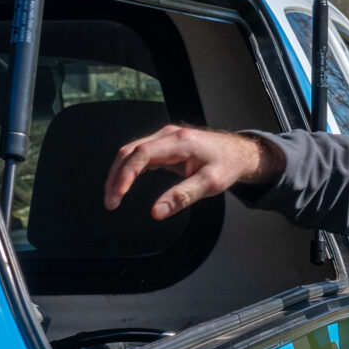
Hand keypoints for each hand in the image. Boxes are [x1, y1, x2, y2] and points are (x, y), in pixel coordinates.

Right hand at [104, 125, 282, 219]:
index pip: (142, 154)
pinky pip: (139, 156)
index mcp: (180, 142)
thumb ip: (183, 197)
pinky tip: (124, 187)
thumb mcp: (210, 184)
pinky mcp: (164, 145)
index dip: (126, 174)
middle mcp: (168, 135)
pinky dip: (128, 171)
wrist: (239, 153)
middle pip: (130, 151)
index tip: (117, 194)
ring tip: (113, 198)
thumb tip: (157, 212)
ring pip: (131, 153)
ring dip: (119, 174)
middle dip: (115, 177)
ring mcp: (165, 138)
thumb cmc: (227, 165)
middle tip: (110, 202)